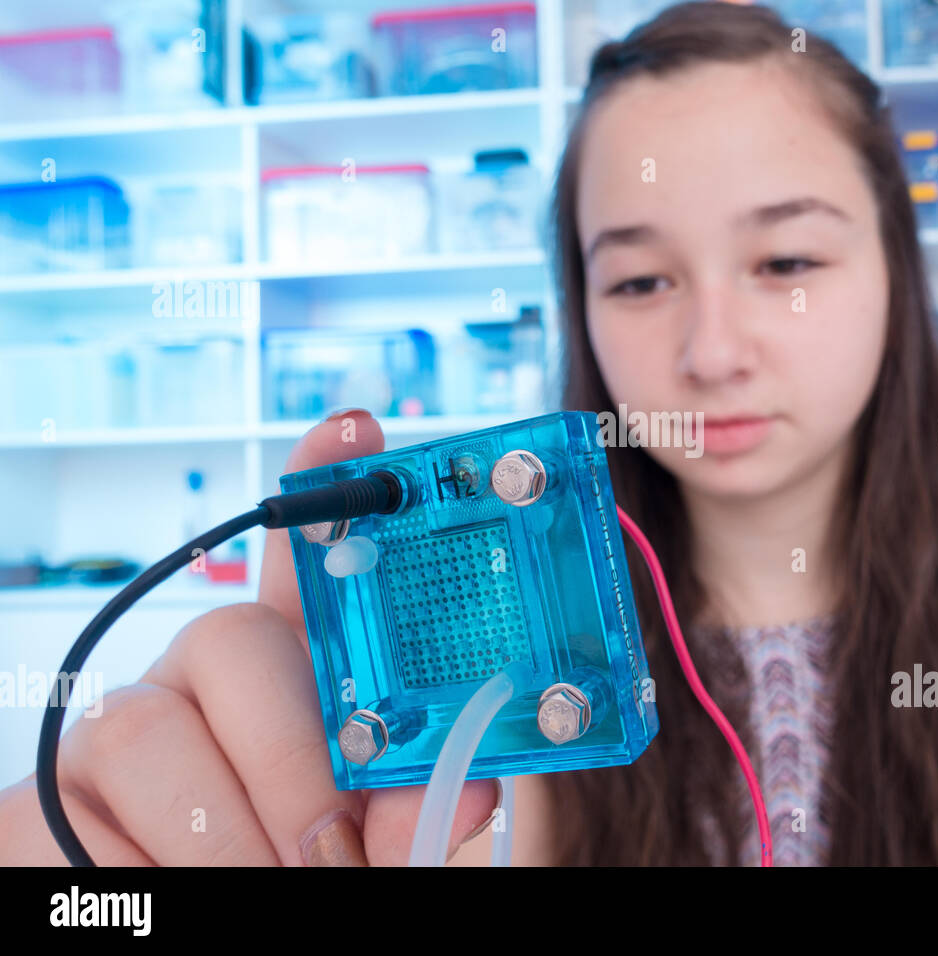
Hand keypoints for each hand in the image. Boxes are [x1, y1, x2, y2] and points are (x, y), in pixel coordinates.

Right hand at [0, 409, 500, 864]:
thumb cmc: (301, 881)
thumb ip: (409, 805)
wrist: (203, 933)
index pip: (302, 564)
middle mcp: (195, 684)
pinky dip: (140, 880)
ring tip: (274, 890)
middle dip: (293, 760)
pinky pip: (65, 820)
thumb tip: (472, 791)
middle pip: (231, 640)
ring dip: (223, 840)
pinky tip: (171, 897)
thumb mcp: (371, 844)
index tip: (360, 432)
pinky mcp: (33, 805)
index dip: (325, 487)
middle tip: (331, 852)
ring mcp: (108, 736)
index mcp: (291, 683)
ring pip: (147, 733)